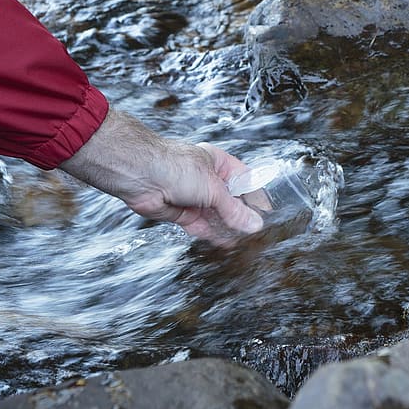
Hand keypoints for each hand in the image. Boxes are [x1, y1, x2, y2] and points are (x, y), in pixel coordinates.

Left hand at [58, 108, 262, 241]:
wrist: (139, 175)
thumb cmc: (174, 167)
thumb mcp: (212, 188)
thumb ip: (233, 209)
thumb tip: (254, 224)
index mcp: (219, 164)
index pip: (245, 181)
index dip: (257, 198)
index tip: (269, 216)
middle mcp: (207, 180)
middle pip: (232, 202)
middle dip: (243, 218)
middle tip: (259, 235)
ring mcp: (195, 197)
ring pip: (218, 217)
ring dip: (230, 229)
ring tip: (247, 245)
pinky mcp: (183, 214)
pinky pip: (203, 227)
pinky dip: (214, 236)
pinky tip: (227, 245)